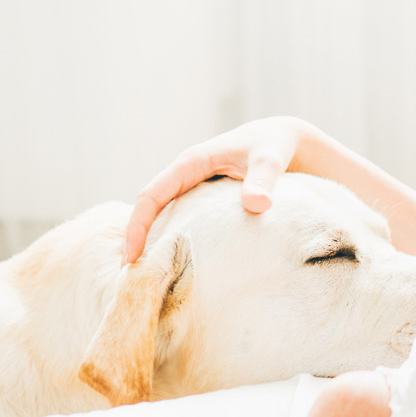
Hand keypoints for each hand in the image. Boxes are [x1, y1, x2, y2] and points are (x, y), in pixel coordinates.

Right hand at [122, 115, 314, 263]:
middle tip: (132, 278)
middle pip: (150, 209)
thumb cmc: (274, 145)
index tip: (131, 257)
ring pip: (164, 216)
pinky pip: (183, 219)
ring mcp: (194, 186)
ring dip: (154, 242)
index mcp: (191, 162)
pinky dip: (176, 239)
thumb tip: (258, 205)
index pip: (152, 196)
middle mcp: (186, 174)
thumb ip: (263, 180)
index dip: (136, 226)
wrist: (284, 138)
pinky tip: (179, 266)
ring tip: (149, 279)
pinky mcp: (205, 198)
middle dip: (136, 240)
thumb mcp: (269, 160)